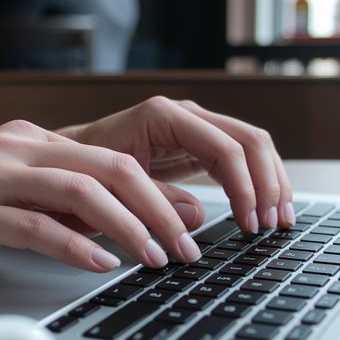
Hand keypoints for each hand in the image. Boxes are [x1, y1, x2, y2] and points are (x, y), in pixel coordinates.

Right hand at [0, 120, 205, 271]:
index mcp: (22, 140)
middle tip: (188, 245)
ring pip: (81, 191)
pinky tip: (101, 264)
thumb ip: (46, 202)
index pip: (108, 157)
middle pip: (109, 166)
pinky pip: (34, 224)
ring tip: (158, 258)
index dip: (156, 190)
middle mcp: (11, 148)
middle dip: (158, 207)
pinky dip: (75, 245)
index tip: (188, 221)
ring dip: (129, 226)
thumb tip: (109, 228)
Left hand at [57, 96, 294, 232]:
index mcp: (162, 117)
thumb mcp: (111, 192)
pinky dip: (254, 184)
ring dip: (270, 183)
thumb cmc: (80, 174)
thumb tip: (197, 219)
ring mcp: (192, 128)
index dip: (246, 186)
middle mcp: (183, 115)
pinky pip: (237, 159)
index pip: (225, 146)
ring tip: (277, 222)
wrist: (62, 164)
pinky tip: (262, 210)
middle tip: (272, 225)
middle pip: (249, 140)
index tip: (250, 221)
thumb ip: (155, 202)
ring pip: (251, 147)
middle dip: (267, 184)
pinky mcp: (194, 146)